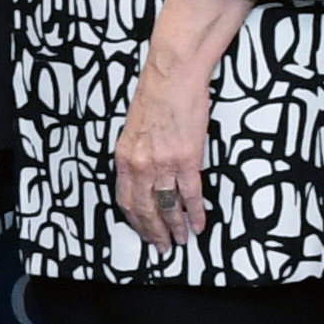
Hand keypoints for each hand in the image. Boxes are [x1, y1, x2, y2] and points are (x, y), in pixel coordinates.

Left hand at [109, 57, 216, 249]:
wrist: (172, 76)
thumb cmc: (154, 96)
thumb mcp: (133, 129)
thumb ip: (136, 153)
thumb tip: (143, 173)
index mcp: (124, 157)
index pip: (125, 199)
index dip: (135, 221)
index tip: (143, 233)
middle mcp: (140, 165)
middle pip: (144, 209)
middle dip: (154, 232)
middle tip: (163, 248)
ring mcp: (164, 164)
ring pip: (168, 206)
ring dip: (175, 228)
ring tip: (182, 241)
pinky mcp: (187, 159)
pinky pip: (190, 195)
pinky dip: (195, 213)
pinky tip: (200, 225)